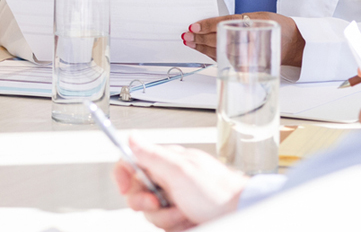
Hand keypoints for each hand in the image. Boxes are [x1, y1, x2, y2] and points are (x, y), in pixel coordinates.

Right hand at [113, 138, 248, 231]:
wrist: (238, 212)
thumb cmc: (217, 191)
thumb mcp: (181, 171)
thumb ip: (153, 156)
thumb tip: (132, 137)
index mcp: (167, 161)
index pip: (131, 162)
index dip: (122, 176)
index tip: (124, 189)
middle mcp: (169, 178)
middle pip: (136, 194)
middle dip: (149, 204)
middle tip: (163, 203)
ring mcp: (174, 197)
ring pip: (150, 214)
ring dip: (167, 218)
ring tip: (186, 212)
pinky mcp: (179, 215)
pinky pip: (164, 225)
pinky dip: (176, 226)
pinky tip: (190, 219)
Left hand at [183, 12, 304, 65]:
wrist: (295, 45)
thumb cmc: (280, 29)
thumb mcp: (263, 17)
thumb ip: (241, 20)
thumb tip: (216, 24)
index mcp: (256, 25)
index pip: (226, 24)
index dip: (208, 25)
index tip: (194, 26)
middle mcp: (252, 41)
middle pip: (220, 39)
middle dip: (201, 37)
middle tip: (188, 35)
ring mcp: (249, 56)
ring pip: (220, 52)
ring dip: (203, 48)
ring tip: (191, 42)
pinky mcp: (246, 65)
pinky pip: (225, 59)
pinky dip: (212, 54)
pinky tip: (203, 50)